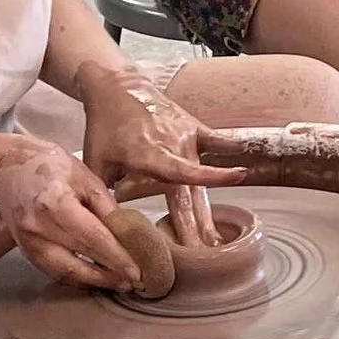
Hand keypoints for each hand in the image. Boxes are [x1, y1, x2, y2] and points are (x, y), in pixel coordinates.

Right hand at [0, 137, 141, 288]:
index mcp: (56, 203)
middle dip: (109, 275)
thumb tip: (128, 235)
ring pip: (64, 273)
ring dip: (93, 282)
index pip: (92, 238)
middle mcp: (38, 227)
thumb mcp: (86, 178)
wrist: (8, 168)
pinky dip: (76, 278)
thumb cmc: (50, 166)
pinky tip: (95, 278)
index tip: (137, 271)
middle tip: (135, 282)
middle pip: (79, 260)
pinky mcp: (25, 251)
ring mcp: (28, 242)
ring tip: (118, 283)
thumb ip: (106, 207)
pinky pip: (53, 271)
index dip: (116, 257)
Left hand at [80, 69, 244, 247]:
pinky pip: (215, 140)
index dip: (202, 188)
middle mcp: (172, 145)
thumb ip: (103, 194)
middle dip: (198, 225)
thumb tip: (104, 227)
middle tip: (207, 252)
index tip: (213, 208)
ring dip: (206, 209)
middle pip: (191, 192)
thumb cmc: (104, 126)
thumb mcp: (96, 162)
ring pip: (200, 179)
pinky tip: (242, 161)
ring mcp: (186, 135)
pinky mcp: (192, 127)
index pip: (180, 175)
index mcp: (148, 154)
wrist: (117, 86)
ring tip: (216, 237)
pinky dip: (227, 149)